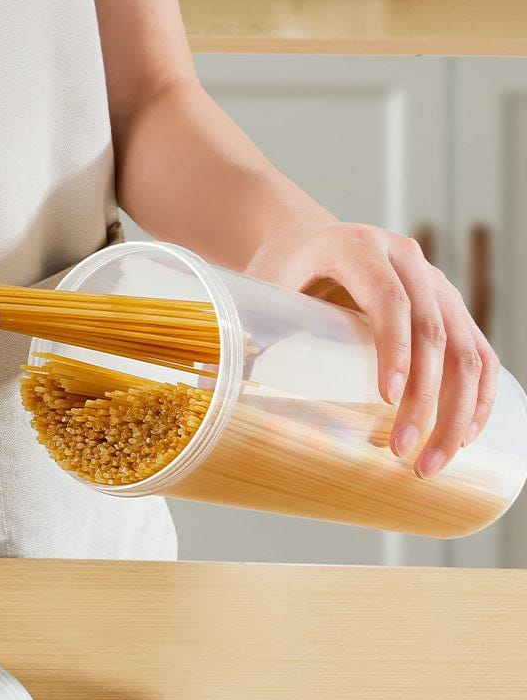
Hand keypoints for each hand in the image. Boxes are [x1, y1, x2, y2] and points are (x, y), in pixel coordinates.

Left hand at [245, 217, 497, 477]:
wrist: (309, 237)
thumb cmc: (283, 266)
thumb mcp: (263, 282)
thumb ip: (251, 325)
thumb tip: (221, 392)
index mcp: (359, 248)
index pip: (389, 299)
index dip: (394, 350)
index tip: (387, 400)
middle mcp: (407, 259)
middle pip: (434, 330)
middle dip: (426, 398)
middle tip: (404, 453)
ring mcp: (434, 282)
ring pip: (466, 346)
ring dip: (458, 409)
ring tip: (433, 462)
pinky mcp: (448, 305)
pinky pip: (478, 350)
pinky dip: (478, 394)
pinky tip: (465, 434)